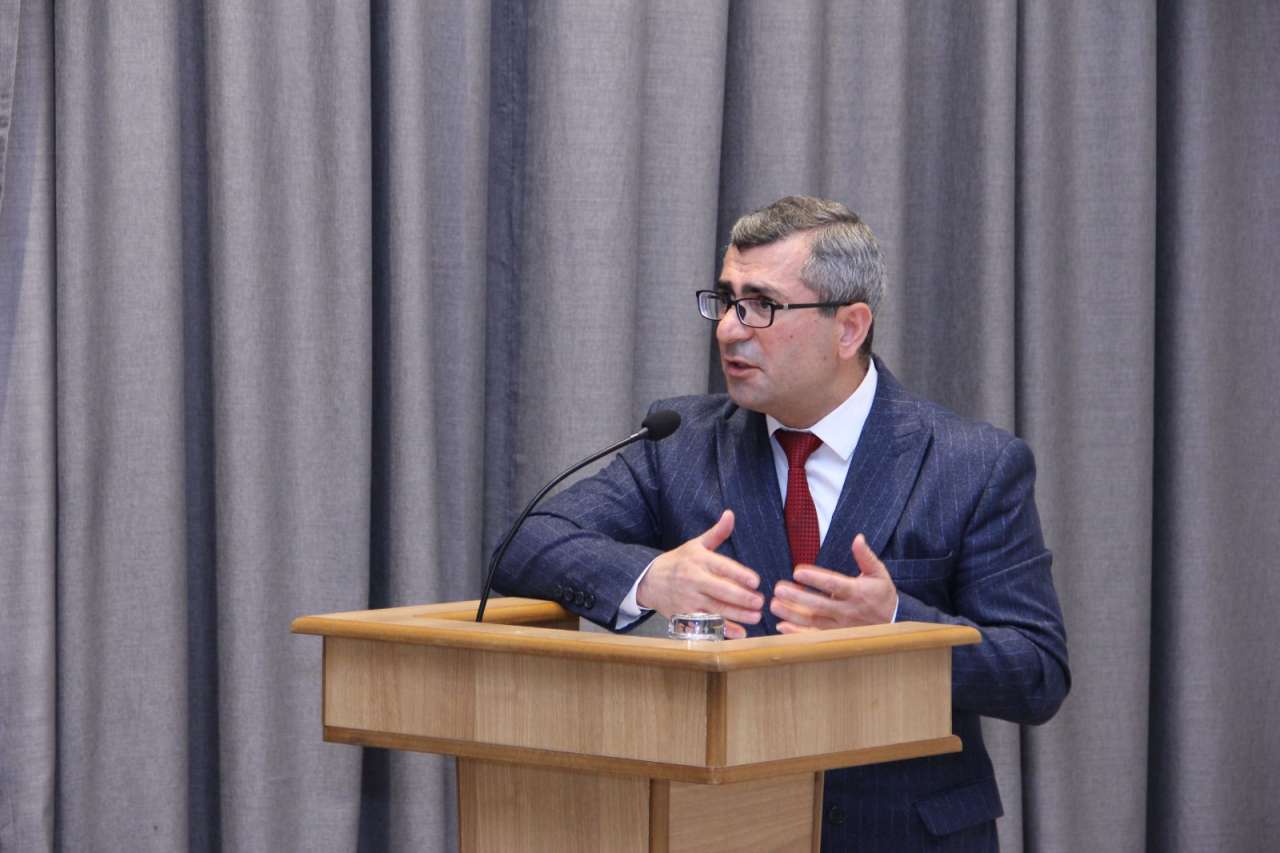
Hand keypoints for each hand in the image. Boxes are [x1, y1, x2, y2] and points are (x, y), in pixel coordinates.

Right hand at [637, 509, 762, 638]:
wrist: (648, 580)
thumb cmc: (678, 561)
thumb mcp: (695, 544)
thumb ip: (717, 533)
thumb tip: (730, 514)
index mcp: (698, 559)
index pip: (721, 566)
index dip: (739, 574)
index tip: (756, 581)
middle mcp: (693, 579)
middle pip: (720, 590)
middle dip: (742, 597)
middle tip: (760, 601)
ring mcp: (688, 599)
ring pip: (716, 608)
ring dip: (737, 615)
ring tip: (756, 617)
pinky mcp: (685, 615)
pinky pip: (706, 624)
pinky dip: (723, 630)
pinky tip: (739, 633)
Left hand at [770, 533, 897, 632]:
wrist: (895, 622)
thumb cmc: (882, 594)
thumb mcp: (879, 573)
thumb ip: (866, 556)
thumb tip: (858, 538)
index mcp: (856, 592)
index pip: (833, 584)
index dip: (815, 578)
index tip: (797, 571)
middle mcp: (847, 610)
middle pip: (819, 604)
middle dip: (797, 597)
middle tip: (778, 588)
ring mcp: (840, 626)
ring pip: (813, 621)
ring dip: (792, 614)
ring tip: (774, 605)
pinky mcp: (836, 637)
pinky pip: (814, 637)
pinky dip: (797, 634)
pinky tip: (781, 626)